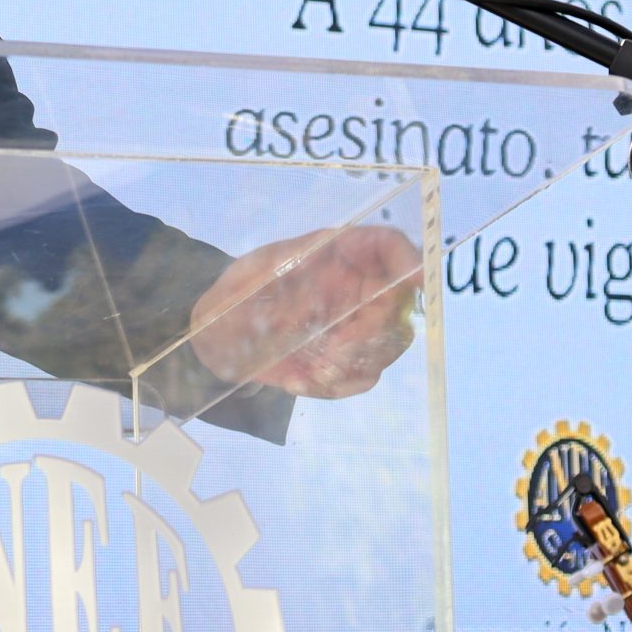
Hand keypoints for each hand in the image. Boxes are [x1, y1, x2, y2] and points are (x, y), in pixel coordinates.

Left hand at [188, 224, 419, 398]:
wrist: (217, 340)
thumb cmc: (237, 294)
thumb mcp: (259, 272)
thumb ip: (297, 264)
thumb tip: (334, 252)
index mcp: (340, 255)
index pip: (389, 247)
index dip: (409, 260)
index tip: (414, 280)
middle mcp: (358, 288)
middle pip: (399, 305)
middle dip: (374, 330)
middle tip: (335, 349)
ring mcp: (357, 326)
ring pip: (387, 345)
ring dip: (351, 363)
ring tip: (309, 369)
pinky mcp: (347, 360)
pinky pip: (363, 377)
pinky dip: (334, 384)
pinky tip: (298, 379)